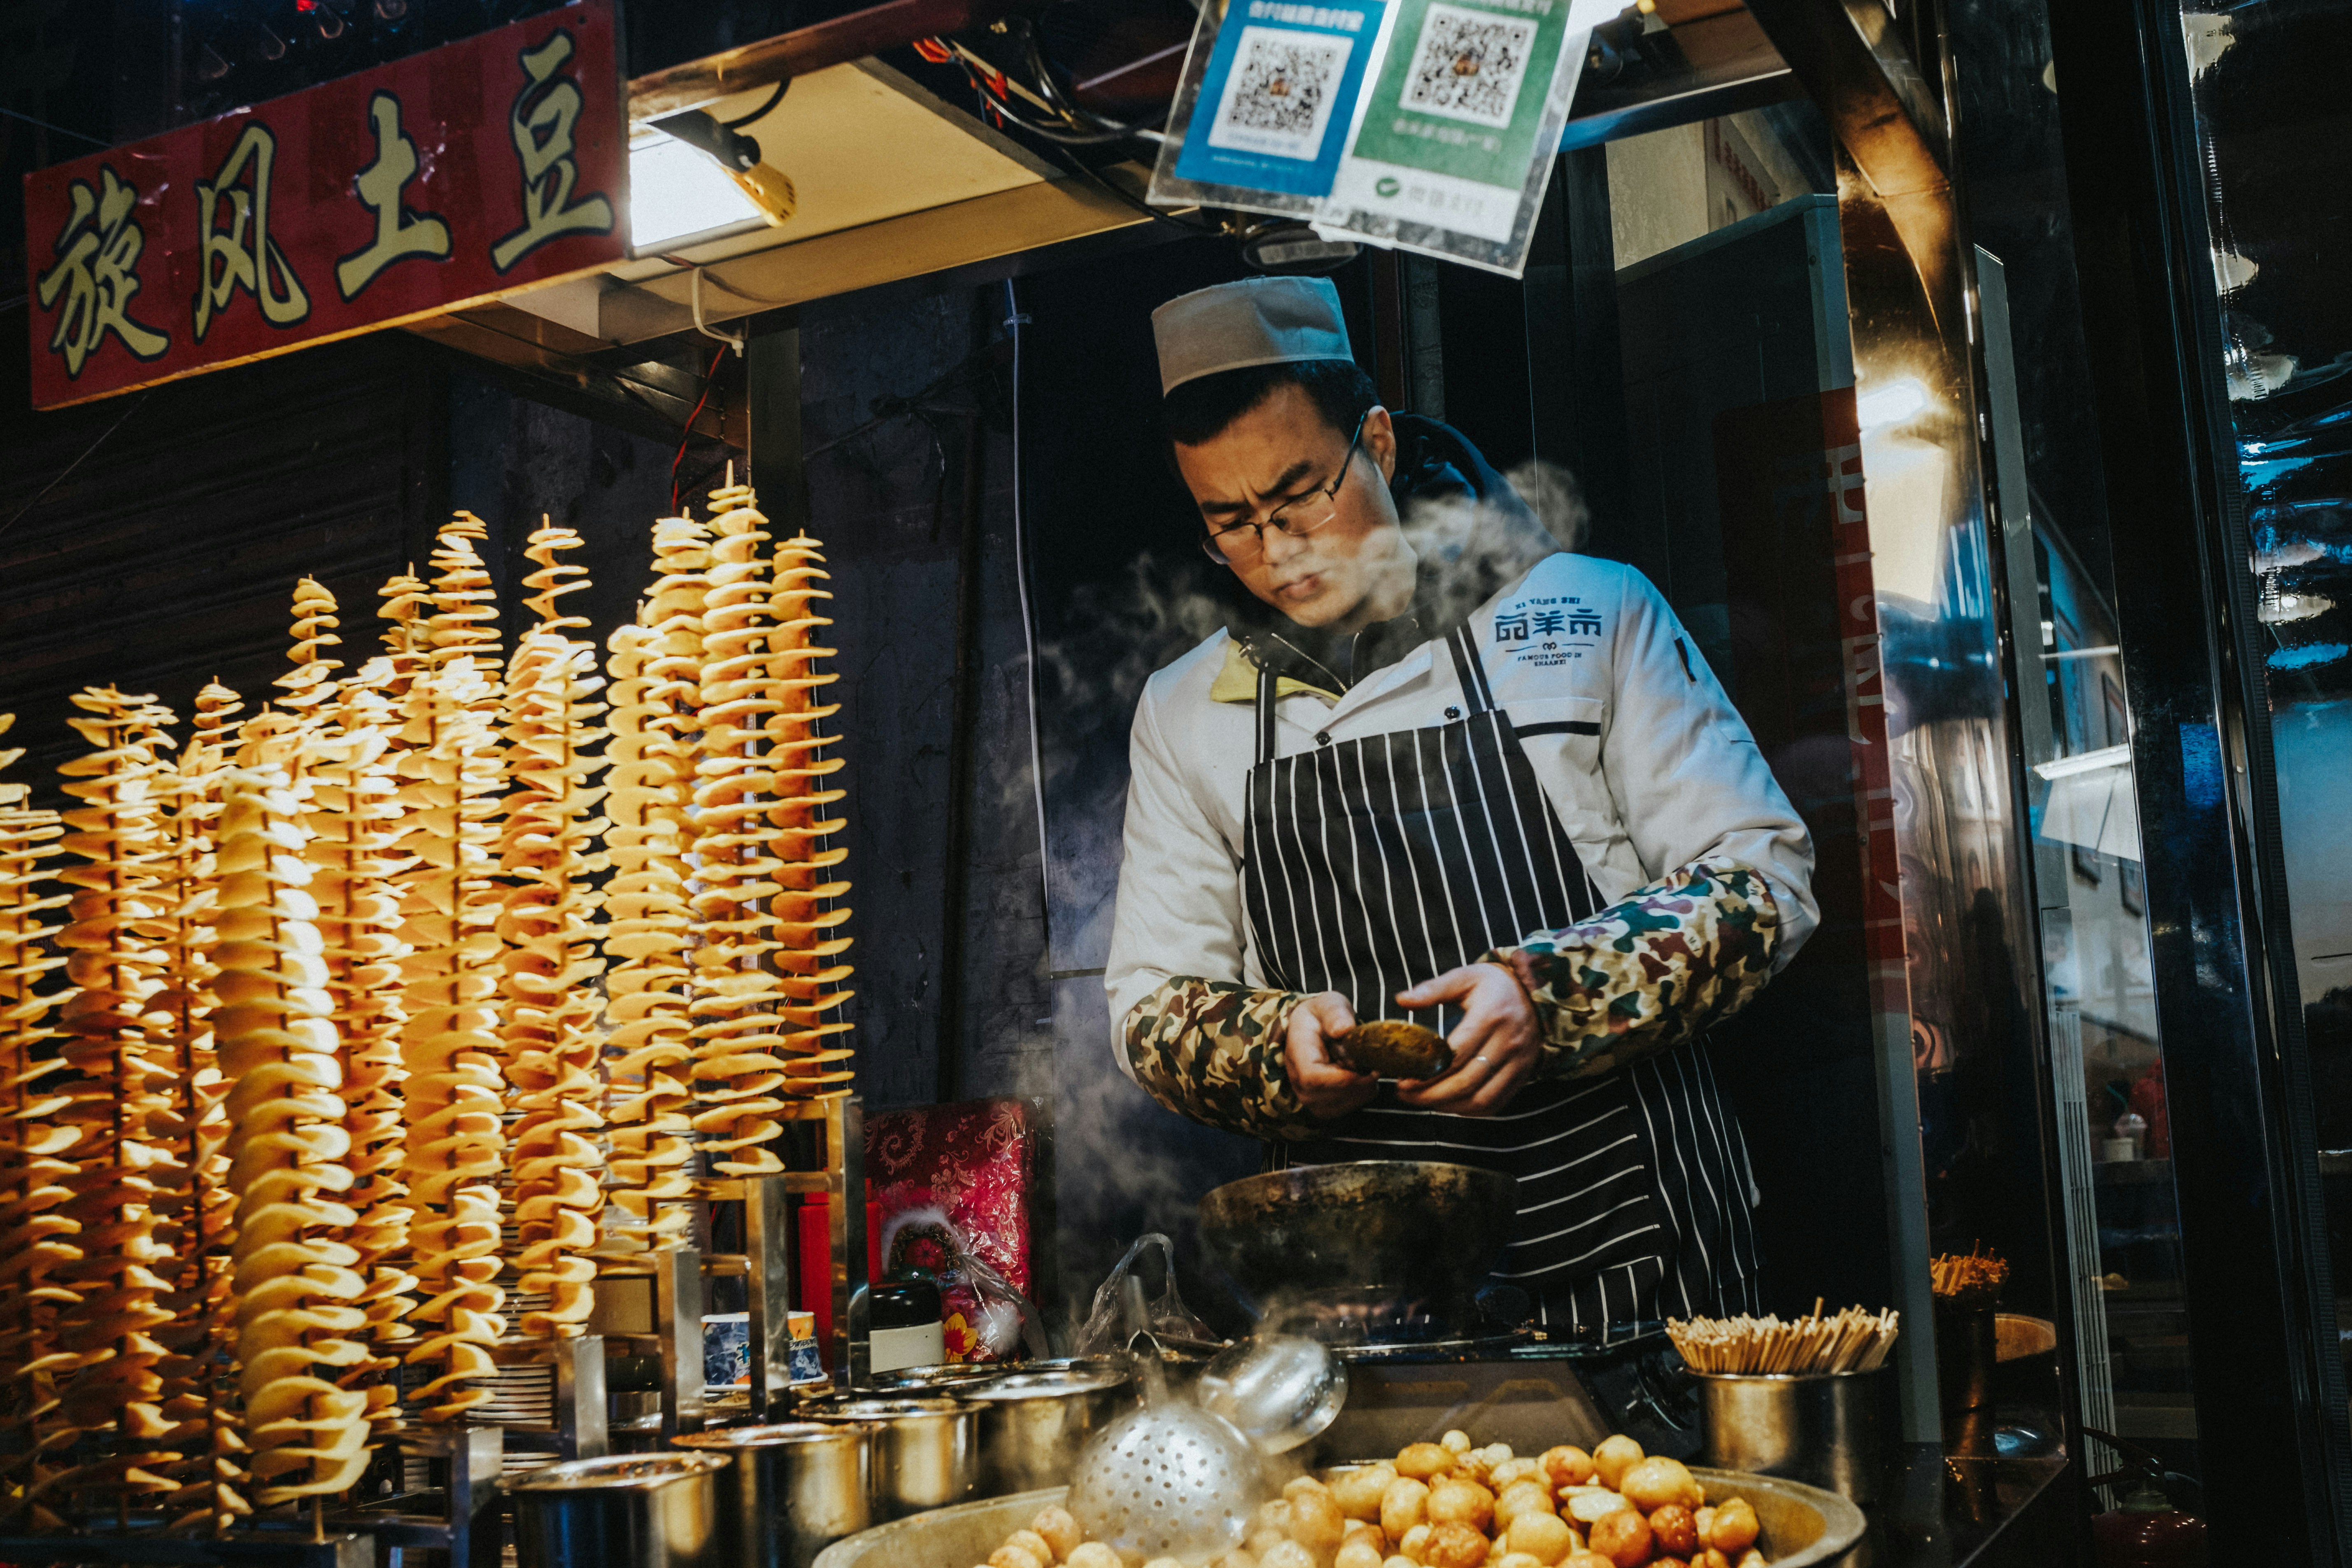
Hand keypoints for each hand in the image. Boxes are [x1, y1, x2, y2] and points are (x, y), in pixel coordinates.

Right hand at [1285, 992, 1377, 1121]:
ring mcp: (1308, 1095)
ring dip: (1361, 1089)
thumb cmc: (1323, 1015)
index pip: (1312, 1077)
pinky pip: (1346, 1108)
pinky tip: (1363, 1077)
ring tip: (1367, 1067)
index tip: (1365, 1066)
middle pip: (1328, 1096)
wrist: (1313, 1029)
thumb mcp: (1329, 1003)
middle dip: (1358, 1083)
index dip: (1341, 1078)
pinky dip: (1361, 1095)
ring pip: (1339, 1105)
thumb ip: (1335, 1013)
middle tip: (1375, 1064)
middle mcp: (1297, 1078)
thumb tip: (1344, 1029)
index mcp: (1297, 1051)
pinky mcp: (1322, 1105)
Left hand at [1391, 963, 1539, 1116]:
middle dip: (1431, 1094)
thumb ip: (1433, 989)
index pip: (1456, 1055)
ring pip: (1481, 1098)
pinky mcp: (1523, 1074)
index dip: (1427, 1073)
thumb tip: (1401, 1000)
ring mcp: (1519, 1061)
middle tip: (1405, 1094)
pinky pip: (1496, 1102)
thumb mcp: (1464, 977)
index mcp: (1491, 1016)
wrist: (1534, 992)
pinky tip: (1449, 1104)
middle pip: (1466, 1082)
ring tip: (1423, 1101)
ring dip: (1448, 1106)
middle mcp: (1508, 1042)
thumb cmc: (1493, 984)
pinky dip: (1470, 1110)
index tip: (1403, 1080)